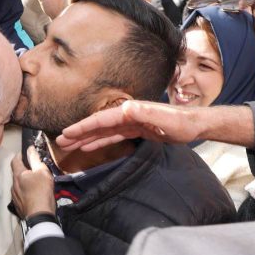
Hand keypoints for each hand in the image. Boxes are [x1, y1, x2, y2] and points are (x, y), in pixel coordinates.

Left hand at [11, 146, 55, 218]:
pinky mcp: (17, 205)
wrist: (39, 215)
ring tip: (35, 183)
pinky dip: (25, 192)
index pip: (15, 160)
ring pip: (18, 184)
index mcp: (17, 175)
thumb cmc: (41, 191)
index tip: (26, 153)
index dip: (20, 155)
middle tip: (34, 169)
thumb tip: (30, 149)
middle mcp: (13, 184)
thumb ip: (35, 160)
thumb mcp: (42, 172)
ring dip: (24, 182)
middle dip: (24, 169)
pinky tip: (33, 195)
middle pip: (16, 173)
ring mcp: (14, 196)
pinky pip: (20, 194)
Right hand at [55, 101, 205, 151]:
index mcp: (129, 111)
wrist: (195, 125)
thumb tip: (125, 108)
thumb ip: (145, 113)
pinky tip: (89, 146)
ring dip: (85, 139)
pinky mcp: (135, 130)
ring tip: (69, 146)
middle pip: (97, 125)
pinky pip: (112, 137)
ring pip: (102, 132)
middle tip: (60, 143)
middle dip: (78, 134)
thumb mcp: (164, 118)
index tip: (66, 133)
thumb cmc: (182, 122)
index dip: (82, 127)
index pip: (100, 120)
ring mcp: (129, 123)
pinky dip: (99, 141)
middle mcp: (126, 115)